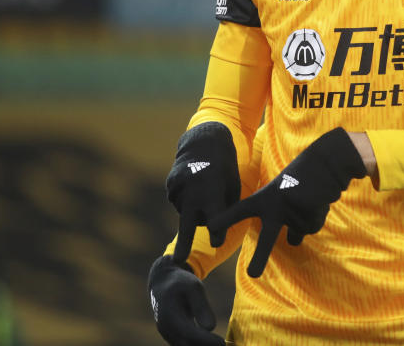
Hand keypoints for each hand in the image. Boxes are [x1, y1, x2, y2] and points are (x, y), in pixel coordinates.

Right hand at [147, 255, 224, 345]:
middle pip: (186, 345)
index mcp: (170, 316)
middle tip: (224, 345)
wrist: (163, 284)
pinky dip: (199, 344)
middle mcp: (167, 329)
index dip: (206, 340)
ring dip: (202, 345)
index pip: (189, 334)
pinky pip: (185, 344)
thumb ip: (201, 307)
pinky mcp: (172, 337)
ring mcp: (168, 335)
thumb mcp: (194, 287)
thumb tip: (210, 328)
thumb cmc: (182, 283)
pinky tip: (213, 342)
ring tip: (220, 343)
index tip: (222, 342)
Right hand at [165, 123, 240, 262]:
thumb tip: (216, 232)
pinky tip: (194, 186)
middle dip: (184, 243)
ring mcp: (180, 188)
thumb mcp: (233, 186)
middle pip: (189, 224)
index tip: (217, 242)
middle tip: (177, 261)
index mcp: (214, 190)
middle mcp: (194, 190)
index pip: (215, 218)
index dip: (218, 231)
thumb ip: (226, 209)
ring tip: (204, 190)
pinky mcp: (170, 185)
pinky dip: (186, 201)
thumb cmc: (225, 168)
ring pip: (186, 213)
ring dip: (195, 210)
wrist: (205, 141)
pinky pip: (179, 204)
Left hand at [208, 128, 366, 277]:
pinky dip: (315, 218)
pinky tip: (317, 202)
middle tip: (253, 274)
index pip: (240, 210)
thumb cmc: (299, 179)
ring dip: (303, 222)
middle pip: (267, 239)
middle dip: (260, 258)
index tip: (211, 227)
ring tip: (306, 201)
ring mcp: (293, 212)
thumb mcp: (283, 196)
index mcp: (264, 198)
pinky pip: (310, 229)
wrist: (325, 164)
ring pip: (296, 235)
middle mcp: (275, 206)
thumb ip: (283, 220)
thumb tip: (292, 244)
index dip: (225, 219)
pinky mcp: (311, 215)